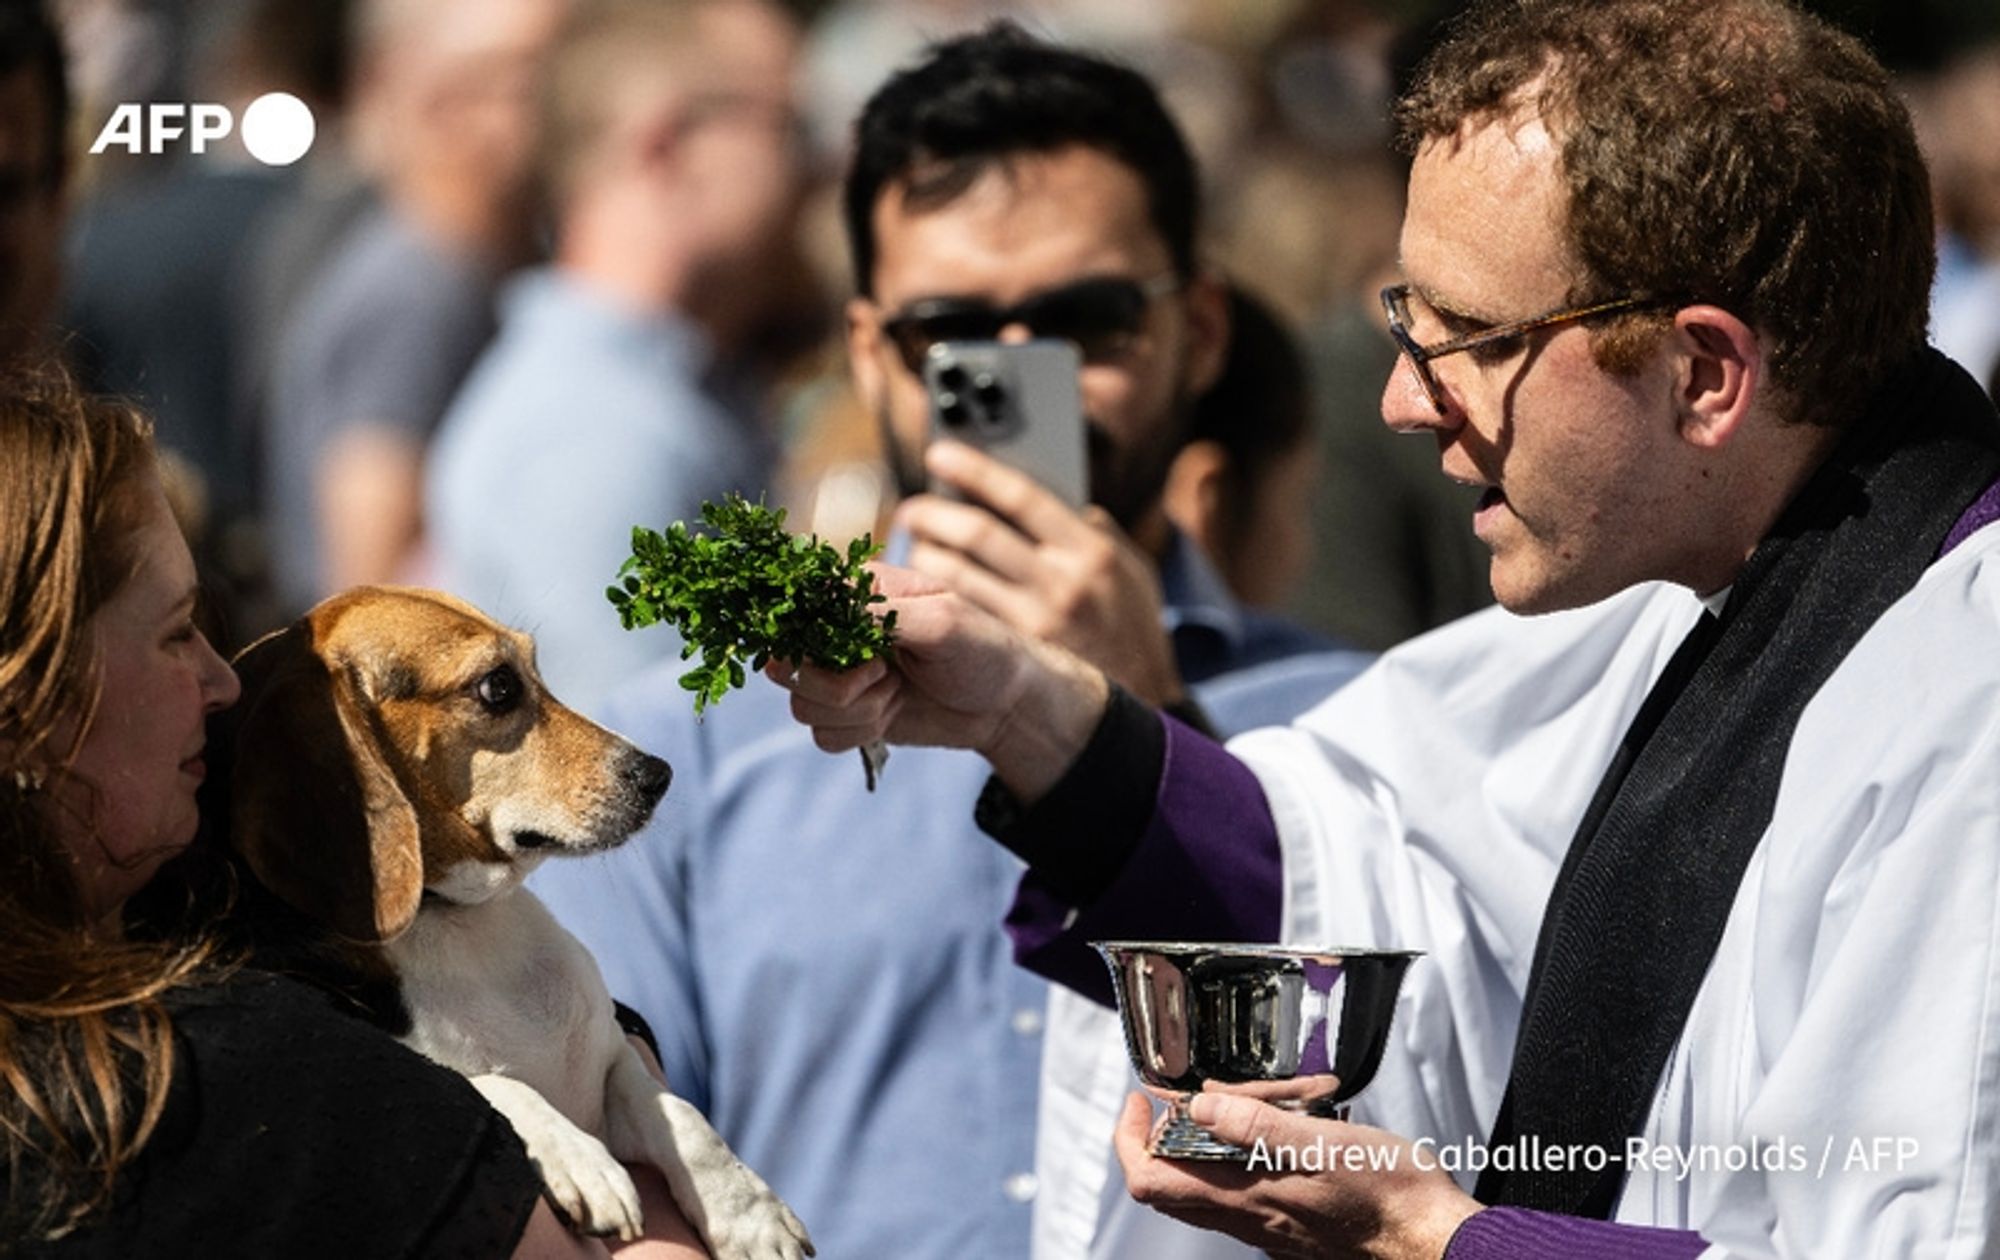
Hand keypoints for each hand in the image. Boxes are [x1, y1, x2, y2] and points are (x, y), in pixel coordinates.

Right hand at [770, 563, 1108, 801]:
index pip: (796, 605)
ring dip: (854, 709)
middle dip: (834, 682)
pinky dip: (858, 731)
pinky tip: (891, 714)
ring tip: (895, 693)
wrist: (1007, 704)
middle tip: (882, 674)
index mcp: (856, 592)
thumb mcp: (942, 620)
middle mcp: (837, 632)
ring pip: (801, 704)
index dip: (806, 634)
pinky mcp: (849, 713)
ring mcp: (840, 675)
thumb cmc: (984, 648)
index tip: (855, 650)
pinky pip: (822, 734)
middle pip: (784, 663)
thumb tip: (827, 610)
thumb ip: (882, 614)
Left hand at [902, 441, 1185, 706]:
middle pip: (981, 534)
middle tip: (911, 509)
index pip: (1021, 496)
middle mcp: (1062, 582)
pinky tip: (922, 589)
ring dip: (926, 555)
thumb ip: (1097, 532)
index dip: (974, 470)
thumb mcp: (1130, 573)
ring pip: (960, 575)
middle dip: (935, 514)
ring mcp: (1035, 620)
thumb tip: (1064, 500)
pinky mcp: (1012, 652)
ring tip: (914, 545)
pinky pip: (960, 612)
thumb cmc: (1127, 633)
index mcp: (1091, 551)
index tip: (939, 454)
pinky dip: (935, 595)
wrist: (1127, 708)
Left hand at [1114, 1092, 1480, 1259]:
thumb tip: (1199, 1107)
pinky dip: (1238, 1157)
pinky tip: (1276, 1129)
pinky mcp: (1291, 1223)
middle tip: (1176, 1097)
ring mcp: (1268, 1225)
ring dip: (1201, 1145)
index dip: (1130, 1138)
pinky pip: (1241, 1193)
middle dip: (1158, 1138)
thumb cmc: (1392, 1195)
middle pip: (1168, 1188)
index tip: (1140, 1099)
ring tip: (1234, 1102)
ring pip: (1203, 1190)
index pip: (1150, 1181)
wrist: (1434, 1241)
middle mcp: (1248, 1219)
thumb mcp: (1325, 1145)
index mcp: (1246, 1198)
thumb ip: (1258, 1127)